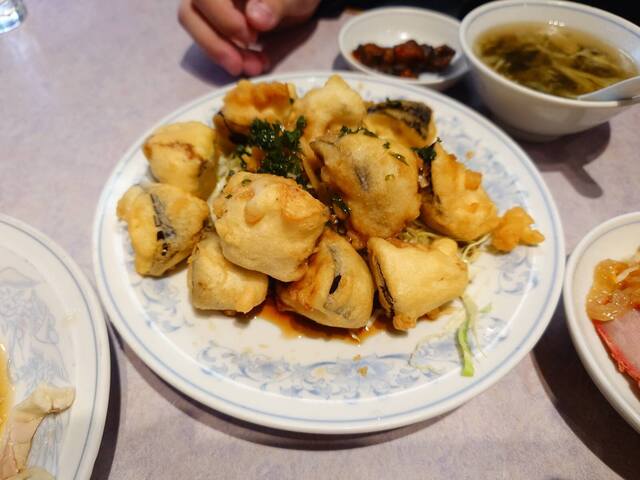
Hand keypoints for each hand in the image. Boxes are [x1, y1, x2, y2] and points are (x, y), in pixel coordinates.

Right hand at [178, 0, 320, 76]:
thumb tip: (255, 18)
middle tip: (245, 65)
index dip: (224, 18)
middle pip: (189, 12)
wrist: (294, 1)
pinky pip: (208, 40)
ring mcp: (207, 4)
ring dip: (220, 53)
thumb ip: (276, 3)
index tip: (251, 37)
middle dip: (217, 43)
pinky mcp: (211, 22)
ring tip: (253, 68)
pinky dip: (228, 56)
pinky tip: (254, 65)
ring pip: (195, 27)